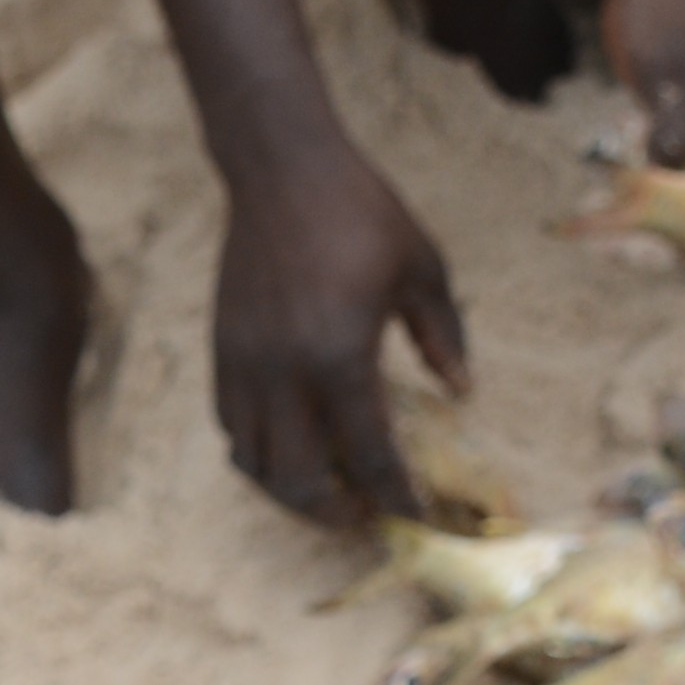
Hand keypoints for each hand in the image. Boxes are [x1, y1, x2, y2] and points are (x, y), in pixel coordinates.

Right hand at [207, 134, 466, 526]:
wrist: (280, 168)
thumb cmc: (360, 211)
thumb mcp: (422, 268)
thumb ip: (444, 335)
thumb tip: (463, 392)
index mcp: (340, 355)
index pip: (370, 456)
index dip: (397, 497)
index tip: (418, 515)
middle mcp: (284, 371)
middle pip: (300, 481)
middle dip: (337, 512)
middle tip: (367, 512)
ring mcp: (244, 365)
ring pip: (255, 465)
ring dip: (292, 493)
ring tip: (328, 490)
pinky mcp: (222, 351)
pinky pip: (231, 429)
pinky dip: (259, 456)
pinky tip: (291, 447)